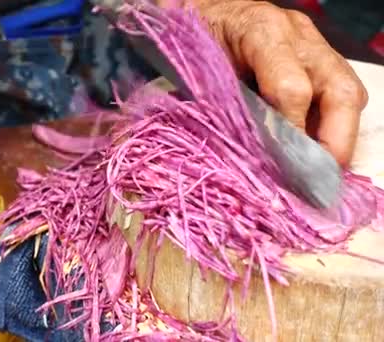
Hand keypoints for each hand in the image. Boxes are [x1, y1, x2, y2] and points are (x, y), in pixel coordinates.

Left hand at [159, 0, 367, 165]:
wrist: (199, 13)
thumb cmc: (193, 43)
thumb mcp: (198, 72)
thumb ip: (227, 107)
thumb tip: (257, 156)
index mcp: (262, 32)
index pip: (291, 89)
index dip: (290, 132)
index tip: (285, 167)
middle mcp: (298, 36)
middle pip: (340, 92)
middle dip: (336, 141)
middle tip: (321, 178)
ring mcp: (313, 45)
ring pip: (348, 93)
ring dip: (339, 137)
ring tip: (321, 170)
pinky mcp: (318, 58)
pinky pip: (339, 94)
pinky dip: (331, 126)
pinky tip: (316, 151)